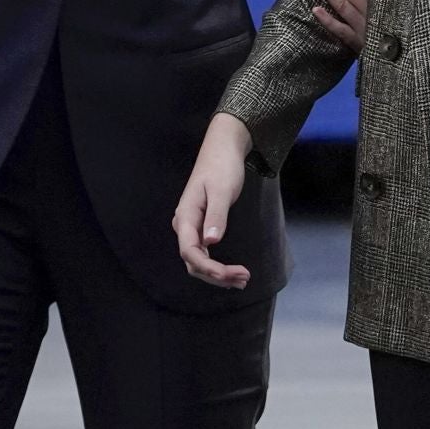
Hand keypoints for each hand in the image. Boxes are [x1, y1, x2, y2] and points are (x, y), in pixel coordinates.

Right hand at [173, 113, 253, 288]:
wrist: (222, 149)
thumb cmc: (222, 167)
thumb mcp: (222, 191)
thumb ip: (216, 216)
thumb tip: (210, 243)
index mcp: (185, 216)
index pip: (189, 252)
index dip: (208, 268)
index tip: (229, 274)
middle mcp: (184, 225)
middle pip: (193, 261)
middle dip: (217, 275)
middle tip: (245, 279)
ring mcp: (191, 226)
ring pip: (199, 260)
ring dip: (218, 274)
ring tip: (243, 279)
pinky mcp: (200, 226)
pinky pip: (204, 253)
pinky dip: (217, 265)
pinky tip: (232, 272)